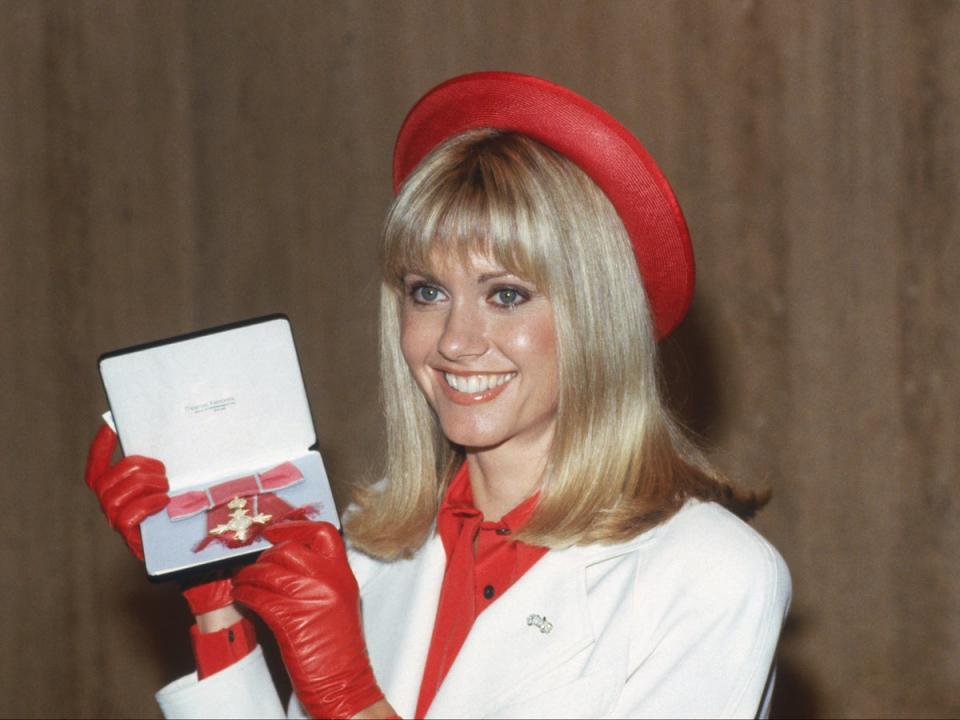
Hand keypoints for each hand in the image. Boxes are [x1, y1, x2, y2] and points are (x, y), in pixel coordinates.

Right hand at [84, 424, 168, 559]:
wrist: (186, 545)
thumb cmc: (177, 509)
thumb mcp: (168, 483)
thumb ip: (158, 468)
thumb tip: (163, 442)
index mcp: (116, 489)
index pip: (96, 468)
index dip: (100, 447)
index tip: (110, 425)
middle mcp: (110, 505)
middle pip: (108, 479)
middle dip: (136, 467)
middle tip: (162, 470)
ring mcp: (117, 521)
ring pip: (116, 496)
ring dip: (145, 485)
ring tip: (165, 487)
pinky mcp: (128, 537)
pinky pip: (127, 515)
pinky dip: (147, 504)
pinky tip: (163, 502)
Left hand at [232, 521, 384, 718]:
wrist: (345, 683)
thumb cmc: (340, 649)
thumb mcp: (340, 603)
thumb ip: (322, 579)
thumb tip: (288, 564)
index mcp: (343, 575)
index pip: (322, 533)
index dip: (295, 527)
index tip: (275, 531)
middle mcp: (330, 581)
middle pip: (288, 550)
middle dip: (265, 556)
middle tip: (254, 565)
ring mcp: (311, 598)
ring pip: (269, 573)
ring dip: (248, 576)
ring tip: (241, 581)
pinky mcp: (292, 619)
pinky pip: (260, 597)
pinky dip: (246, 594)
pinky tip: (242, 597)